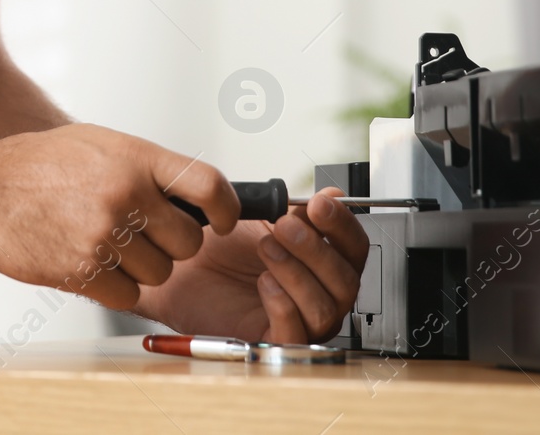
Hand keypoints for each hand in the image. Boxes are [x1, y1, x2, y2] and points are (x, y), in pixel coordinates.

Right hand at [0, 124, 239, 309]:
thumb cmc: (32, 166)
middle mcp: (126, 195)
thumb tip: (188, 192)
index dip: (227, 208)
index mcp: (134, 158)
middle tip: (146, 236)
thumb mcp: (94, 143)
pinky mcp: (84, 271)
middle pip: (189, 242)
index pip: (209, 185)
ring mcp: (106, 235)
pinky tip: (88, 264)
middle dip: (174, 245)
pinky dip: (114, 287)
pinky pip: (128, 294)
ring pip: (160, 273)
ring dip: (142, 268)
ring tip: (106, 245)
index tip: (222, 221)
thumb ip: (142, 165)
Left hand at [133, 188, 368, 342]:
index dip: (342, 225)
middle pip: (346, 281)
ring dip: (296, 273)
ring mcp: (302, 321)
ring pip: (325, 309)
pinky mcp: (274, 342)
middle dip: (317, 249)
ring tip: (266, 248)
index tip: (319, 205)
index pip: (355, 247)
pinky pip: (296, 333)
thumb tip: (334, 196)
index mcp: (325, 261)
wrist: (185, 267)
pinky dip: (283, 304)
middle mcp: (321, 294)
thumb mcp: (264, 219)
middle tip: (284, 226)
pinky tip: (264, 282)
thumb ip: (302, 210)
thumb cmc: (224, 246)